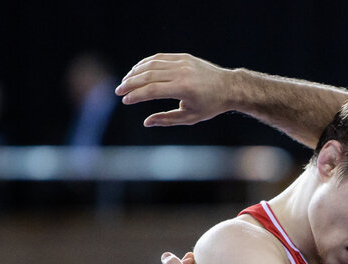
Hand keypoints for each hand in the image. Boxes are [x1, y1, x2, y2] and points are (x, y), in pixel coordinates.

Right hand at [115, 53, 232, 126]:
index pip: (152, 90)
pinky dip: (146, 63)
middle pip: (148, 76)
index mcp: (183, 89)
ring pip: (151, 64)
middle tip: (119, 91)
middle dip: (131, 83)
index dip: (136, 96)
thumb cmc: (210, 106)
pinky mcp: (183, 57)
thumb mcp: (190, 117)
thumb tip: (146, 122)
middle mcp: (182, 72)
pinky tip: (137, 71)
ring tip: (125, 82)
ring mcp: (182, 62)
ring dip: (135, 72)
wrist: (229, 87)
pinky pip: (159, 58)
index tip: (125, 101)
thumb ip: (167, 120)